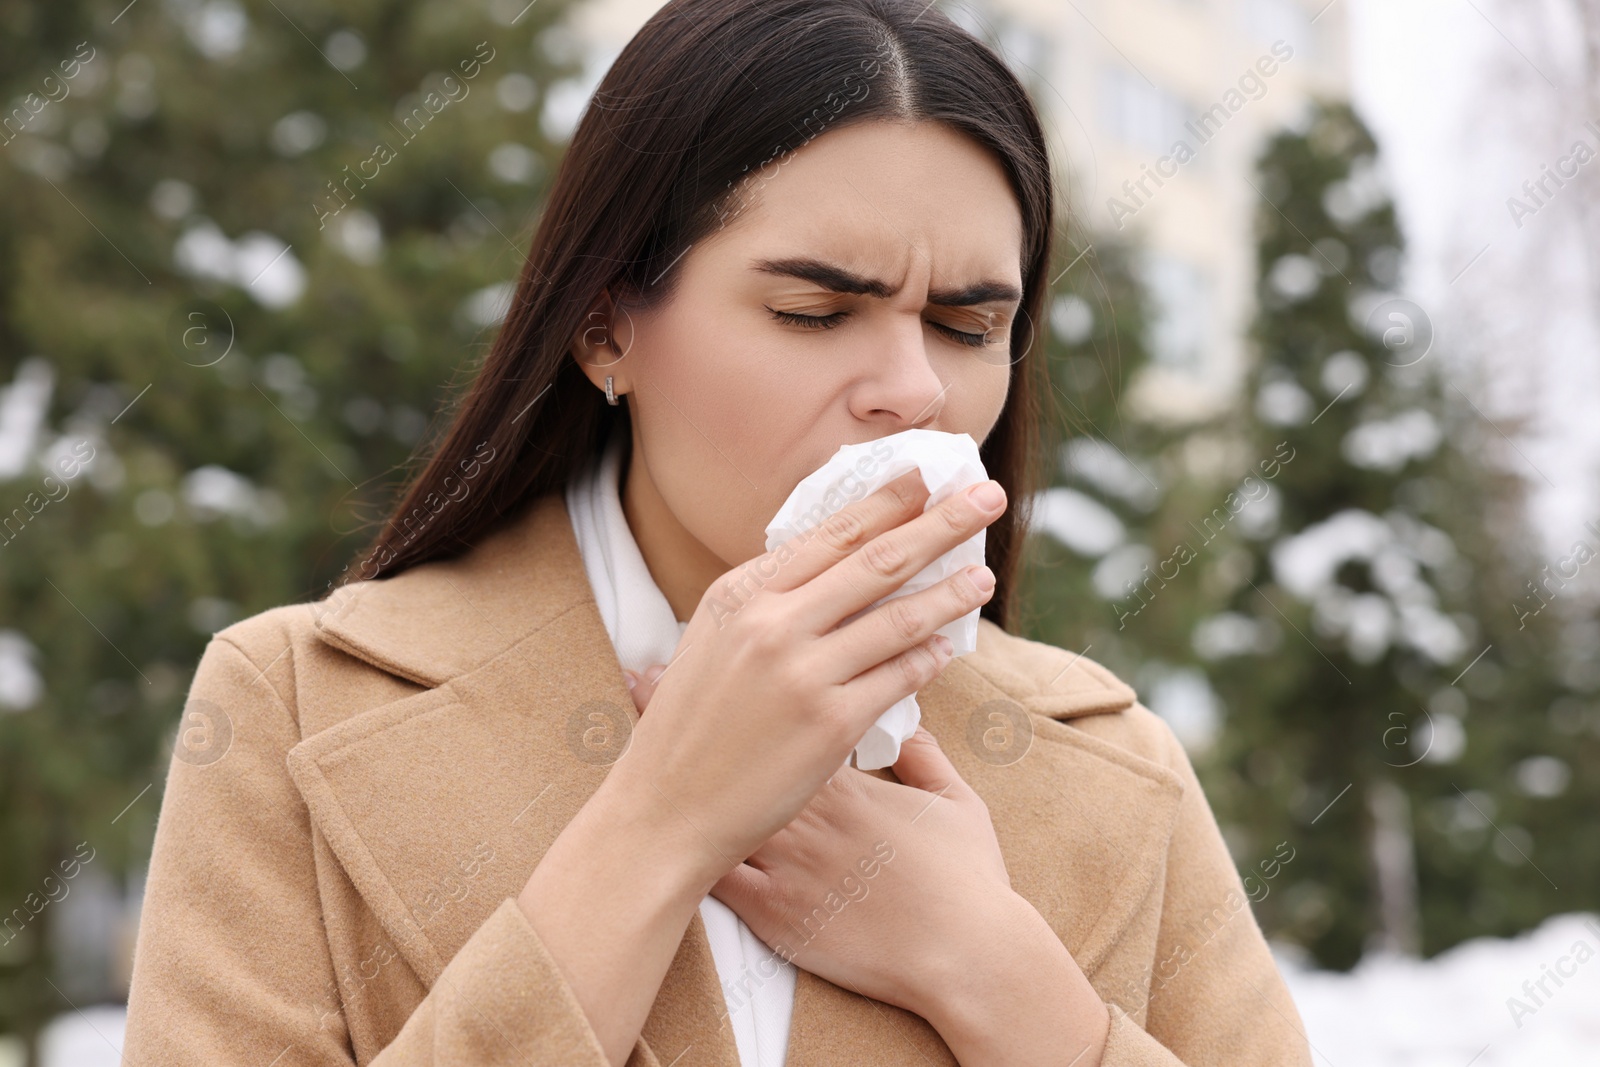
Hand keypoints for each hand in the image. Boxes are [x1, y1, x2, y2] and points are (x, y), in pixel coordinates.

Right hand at [606, 469, 1006, 895]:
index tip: (925, 477)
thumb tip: (831, 566)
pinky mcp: (831, 725)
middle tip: (987, 497)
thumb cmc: (689, 728)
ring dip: (951, 592)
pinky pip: (899, 679)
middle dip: (941, 524)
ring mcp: (804, 674)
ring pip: (900, 618)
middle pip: (878, 560)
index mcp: (740, 594)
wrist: (665, 811)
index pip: (831, 534)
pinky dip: (929, 658)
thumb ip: (765, 604)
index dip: (887, 502)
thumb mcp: (711, 643)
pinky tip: (947, 646)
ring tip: (983, 576)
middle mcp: (772, 624)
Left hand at [625, 669, 1013, 1022]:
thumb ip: (923, 756)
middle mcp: (807, 813)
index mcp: (846, 781)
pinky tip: (656, 835)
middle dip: (697, 722)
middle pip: (737, 756)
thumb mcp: (955, 802)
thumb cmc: (965, 879)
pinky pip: (718, 881)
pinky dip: (687, 856)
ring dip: (678, 782)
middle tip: (649, 679)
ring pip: (716, 812)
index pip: (785, 719)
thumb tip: (907, 721)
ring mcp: (787, 863)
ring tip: (641, 751)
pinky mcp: (775, 912)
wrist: (963, 951)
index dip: (746, 693)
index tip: (716, 666)